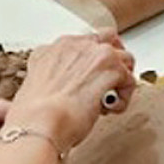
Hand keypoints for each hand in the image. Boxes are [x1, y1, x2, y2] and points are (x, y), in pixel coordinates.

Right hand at [7, 31, 136, 151]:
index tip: (89, 77)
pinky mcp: (111, 69)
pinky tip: (111, 110)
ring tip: (110, 99)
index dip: (90, 61)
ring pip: (124, 58)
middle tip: (110, 81)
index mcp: (54, 49)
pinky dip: (124, 98)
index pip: (83, 43)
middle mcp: (76, 45)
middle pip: (108, 40)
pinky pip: (130, 80)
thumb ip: (53, 80)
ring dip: (121, 79)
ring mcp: (95, 54)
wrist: (40, 123)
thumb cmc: (34, 116)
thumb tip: (60, 92)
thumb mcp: (35, 87)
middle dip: (113, 60)